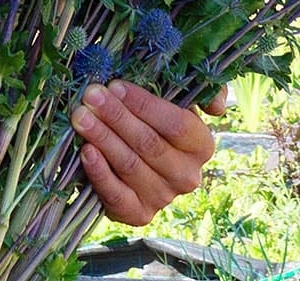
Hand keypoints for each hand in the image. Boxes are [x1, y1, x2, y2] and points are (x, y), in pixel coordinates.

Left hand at [69, 80, 226, 225]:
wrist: (131, 159)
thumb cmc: (151, 120)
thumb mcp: (177, 101)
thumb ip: (203, 93)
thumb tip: (217, 108)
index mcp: (201, 146)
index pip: (176, 125)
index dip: (144, 105)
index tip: (115, 86)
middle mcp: (187, 176)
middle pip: (149, 144)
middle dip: (116, 116)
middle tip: (91, 96)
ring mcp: (163, 198)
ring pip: (130, 165)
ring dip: (103, 138)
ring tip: (81, 117)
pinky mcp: (139, 214)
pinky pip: (117, 194)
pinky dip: (100, 172)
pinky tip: (86, 151)